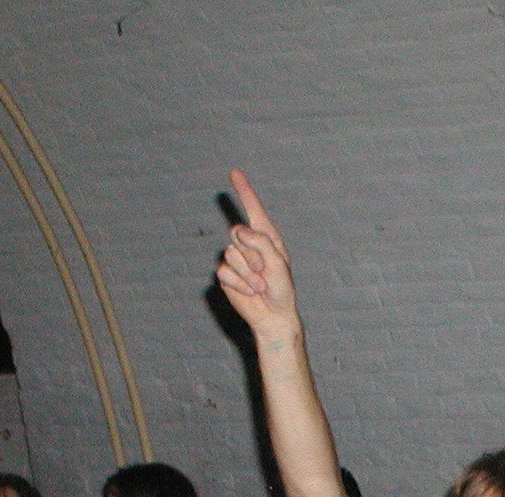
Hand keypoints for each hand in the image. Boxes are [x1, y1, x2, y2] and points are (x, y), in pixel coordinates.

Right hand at [216, 170, 299, 334]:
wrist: (272, 315)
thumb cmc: (281, 289)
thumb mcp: (277, 263)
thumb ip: (261, 243)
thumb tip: (238, 230)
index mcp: (266, 237)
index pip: (253, 209)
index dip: (243, 191)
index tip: (234, 172)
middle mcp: (249, 244)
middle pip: (237, 233)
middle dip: (251, 255)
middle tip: (264, 272)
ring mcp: (236, 259)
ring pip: (230, 254)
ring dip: (247, 273)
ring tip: (259, 284)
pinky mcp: (226, 274)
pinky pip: (224, 271)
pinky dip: (239, 283)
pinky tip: (249, 291)